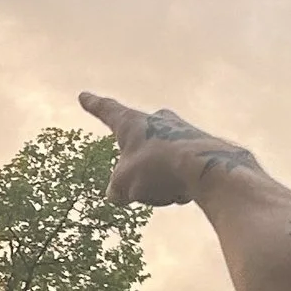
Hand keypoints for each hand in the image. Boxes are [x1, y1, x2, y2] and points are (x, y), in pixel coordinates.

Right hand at [79, 91, 258, 207]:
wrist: (206, 169)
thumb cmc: (157, 168)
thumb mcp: (124, 184)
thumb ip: (116, 188)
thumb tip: (116, 194)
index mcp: (132, 122)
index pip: (107, 111)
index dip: (94, 105)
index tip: (84, 96)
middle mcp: (158, 121)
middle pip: (139, 141)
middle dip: (137, 159)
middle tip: (139, 180)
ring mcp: (182, 132)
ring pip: (160, 161)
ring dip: (159, 179)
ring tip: (164, 192)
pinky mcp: (202, 147)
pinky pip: (180, 171)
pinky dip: (177, 183)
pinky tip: (183, 193)